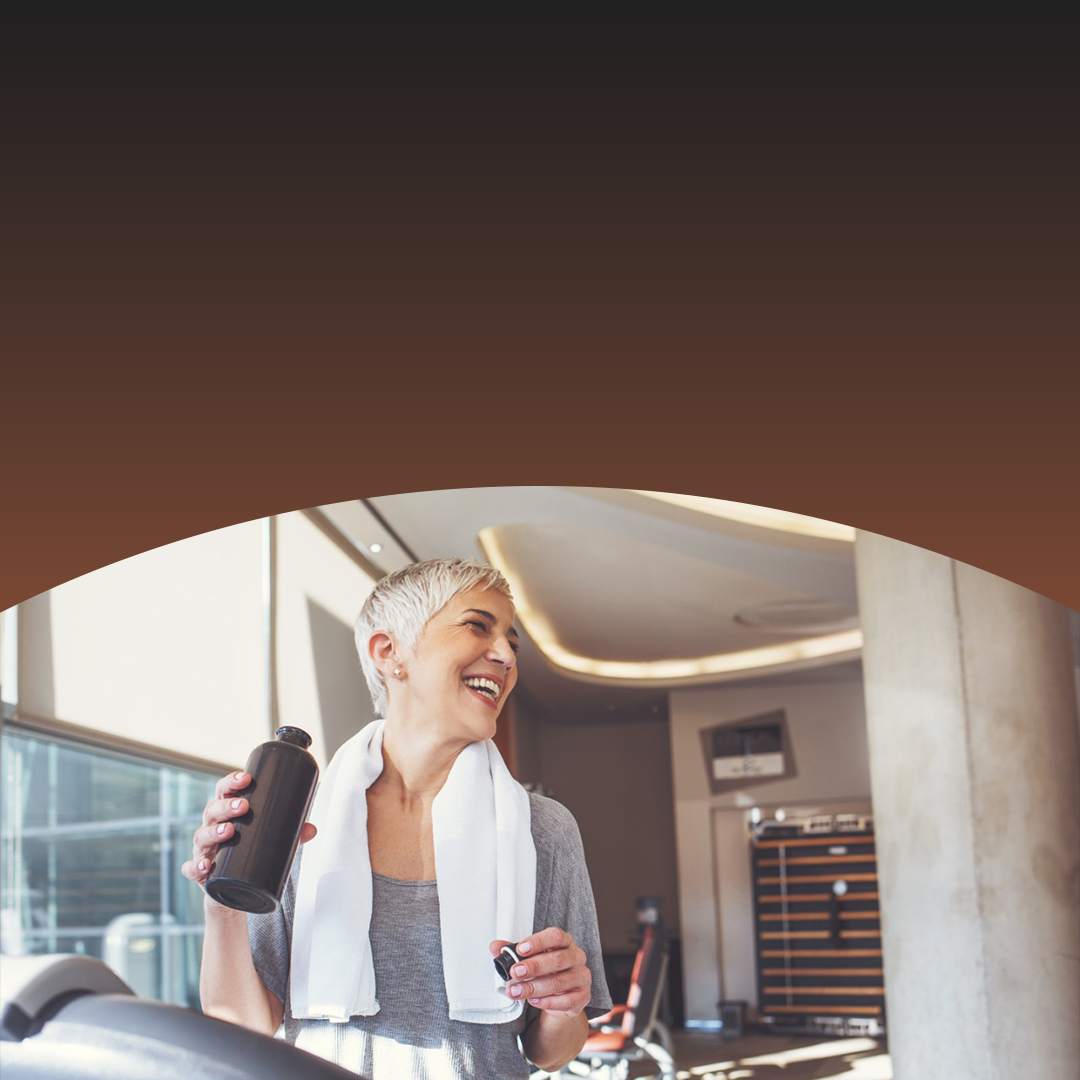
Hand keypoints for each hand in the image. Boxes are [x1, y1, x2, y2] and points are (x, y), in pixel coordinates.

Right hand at [180, 769, 317, 892]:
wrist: (233, 888)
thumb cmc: (249, 851)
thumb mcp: (269, 839)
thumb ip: (290, 833)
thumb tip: (312, 829)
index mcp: (227, 813)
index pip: (224, 791)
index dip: (232, 782)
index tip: (246, 778)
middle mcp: (211, 827)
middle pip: (212, 810)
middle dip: (226, 806)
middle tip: (243, 806)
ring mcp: (204, 849)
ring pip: (201, 836)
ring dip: (213, 832)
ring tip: (228, 831)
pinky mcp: (200, 873)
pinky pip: (191, 868)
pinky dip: (195, 866)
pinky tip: (204, 865)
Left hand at [490, 928, 591, 1017]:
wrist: (560, 998)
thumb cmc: (546, 972)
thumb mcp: (530, 959)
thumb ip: (513, 952)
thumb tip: (494, 946)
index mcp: (565, 942)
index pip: (555, 936)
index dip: (538, 942)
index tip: (520, 950)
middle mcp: (576, 957)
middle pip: (557, 959)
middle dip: (533, 966)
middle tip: (515, 972)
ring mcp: (582, 977)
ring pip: (559, 982)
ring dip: (534, 987)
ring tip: (516, 991)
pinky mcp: (583, 997)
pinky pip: (566, 1001)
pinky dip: (547, 1002)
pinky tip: (533, 1001)